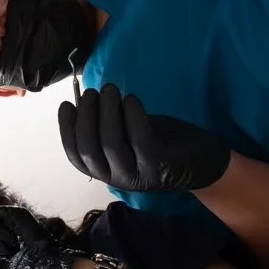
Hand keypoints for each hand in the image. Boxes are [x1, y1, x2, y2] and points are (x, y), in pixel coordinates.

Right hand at [57, 85, 230, 191]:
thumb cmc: (161, 143)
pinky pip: (139, 140)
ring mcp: (137, 175)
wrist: (201, 162)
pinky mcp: (158, 166)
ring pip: (110, 144)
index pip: (75, 155)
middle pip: (89, 149)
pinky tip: (131, 99)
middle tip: (91, 92)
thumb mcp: (127, 135)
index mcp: (104, 171)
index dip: (67, 129)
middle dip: (86, 117)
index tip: (67, 104)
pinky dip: (132, 116)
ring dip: (107, 112)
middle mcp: (116, 178)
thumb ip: (106, 125)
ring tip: (110, 89)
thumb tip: (84, 101)